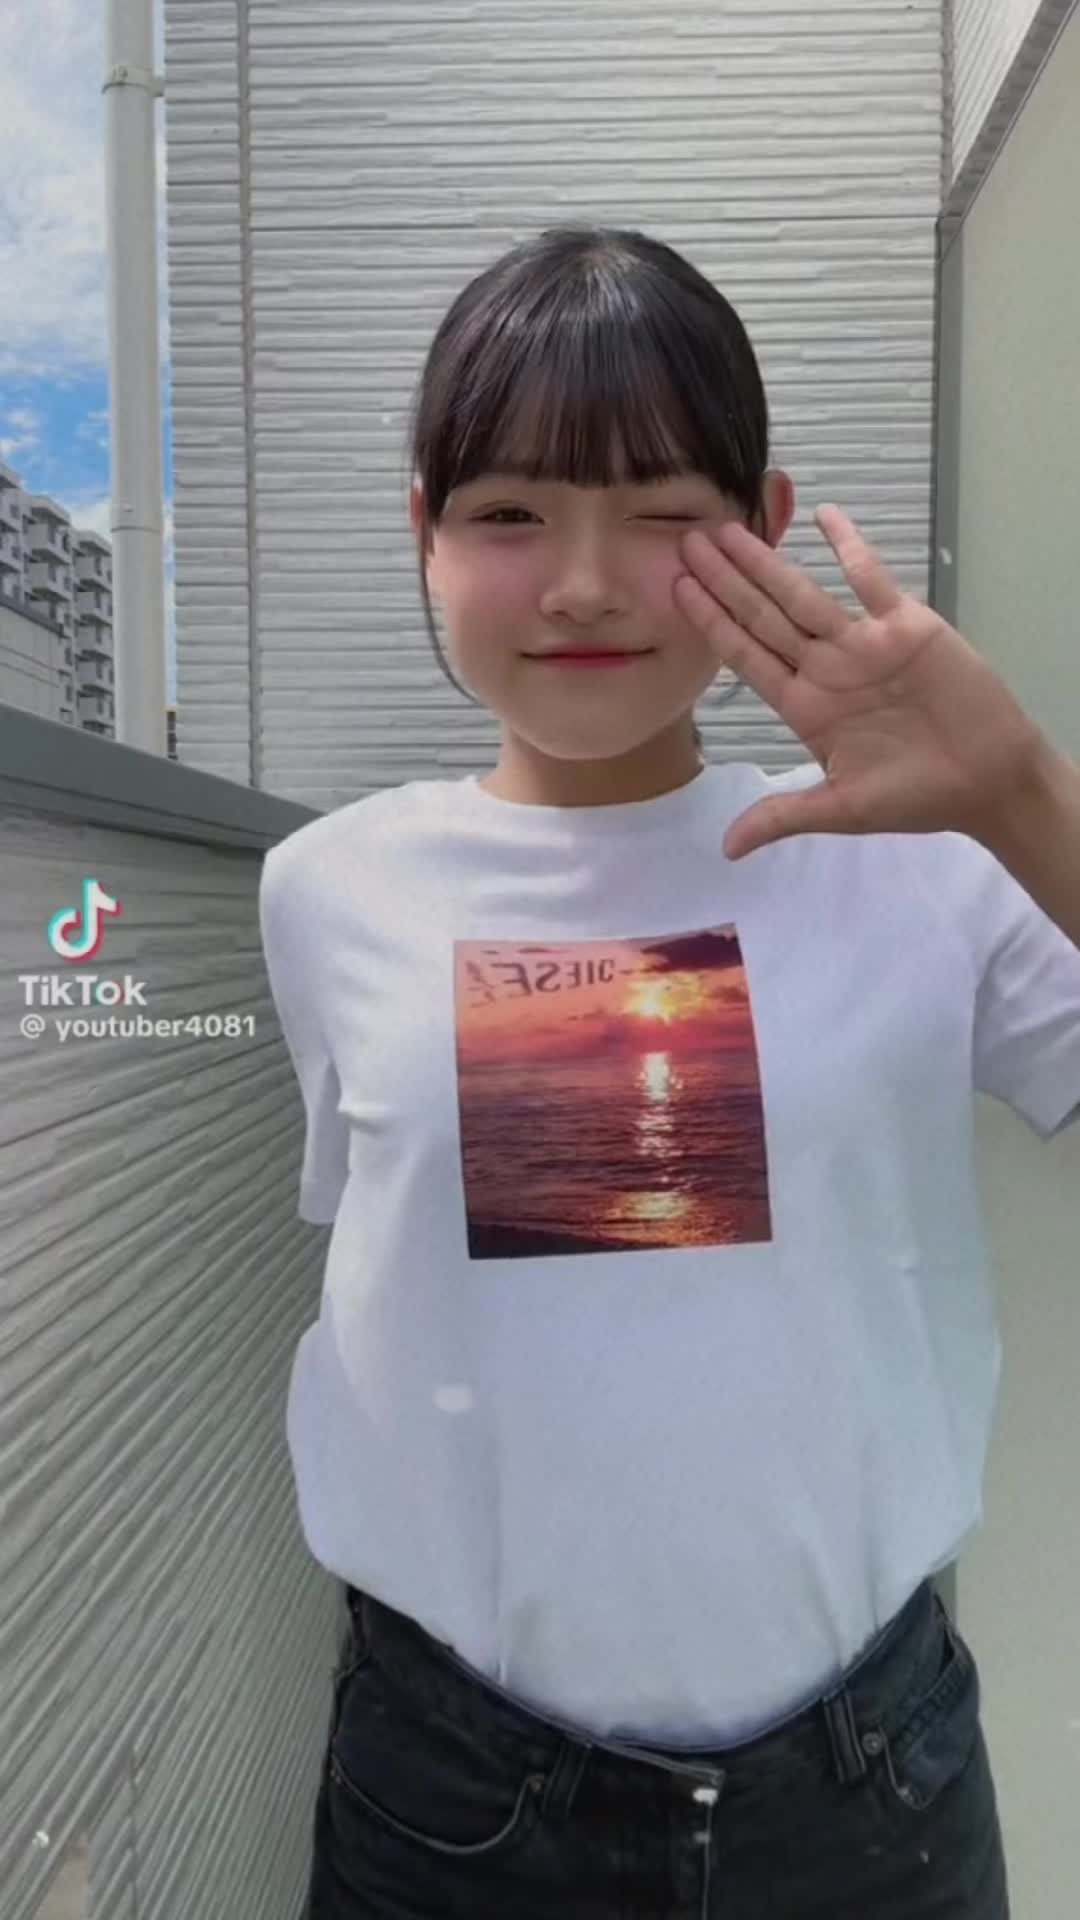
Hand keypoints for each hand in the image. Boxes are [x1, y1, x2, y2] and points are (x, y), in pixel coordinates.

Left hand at [672, 505, 1045, 859]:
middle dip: (724, 581)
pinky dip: (849, 547)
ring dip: (766, 561)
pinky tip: (823, 514)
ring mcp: (862, 643)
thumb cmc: (916, 796)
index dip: (711, 623)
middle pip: (763, 616)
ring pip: (802, 594)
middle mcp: (825, 668)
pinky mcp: (904, 626)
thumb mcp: (841, 810)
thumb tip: (727, 850)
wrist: (988, 780)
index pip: (746, 656)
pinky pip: (871, 579)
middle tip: (685, 540)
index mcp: (804, 706)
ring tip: (729, 527)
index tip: (676, 590)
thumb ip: (783, 817)